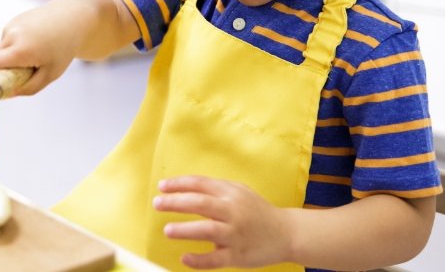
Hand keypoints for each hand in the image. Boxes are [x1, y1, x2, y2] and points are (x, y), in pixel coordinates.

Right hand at [0, 3, 80, 94]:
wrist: (71, 18)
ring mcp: (12, 25)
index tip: (5, 80)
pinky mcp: (13, 20)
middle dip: (4, 68)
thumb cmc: (64, 47)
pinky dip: (16, 45)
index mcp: (21, 50)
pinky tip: (34, 42)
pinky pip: (7, 39)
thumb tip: (9, 93)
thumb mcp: (51, 73)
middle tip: (24, 70)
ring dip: (11, 55)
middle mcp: (12, 35)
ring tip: (34, 52)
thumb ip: (30, 87)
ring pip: (1, 49)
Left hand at [153, 175, 292, 268]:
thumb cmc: (257, 212)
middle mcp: (233, 211)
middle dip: (175, 203)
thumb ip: (216, 189)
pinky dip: (199, 260)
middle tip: (157, 204)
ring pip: (207, 230)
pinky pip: (216, 259)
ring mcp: (236, 234)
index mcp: (232, 194)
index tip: (161, 186)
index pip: (201, 184)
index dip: (179, 184)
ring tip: (167, 229)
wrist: (286, 233)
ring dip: (184, 230)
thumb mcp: (240, 192)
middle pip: (200, 204)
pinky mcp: (238, 256)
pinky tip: (185, 258)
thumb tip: (184, 188)